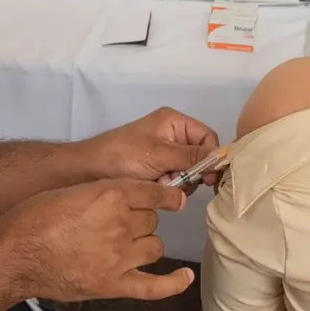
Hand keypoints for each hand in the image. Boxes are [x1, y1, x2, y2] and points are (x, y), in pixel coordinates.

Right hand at [0, 179, 192, 301]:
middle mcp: (121, 224)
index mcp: (111, 195)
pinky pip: (154, 286)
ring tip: (126, 243)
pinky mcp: (114, 284)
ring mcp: (120, 256)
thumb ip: (103, 193)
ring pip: (154, 246)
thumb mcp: (72, 191)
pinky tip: (183, 278)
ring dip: (146, 243)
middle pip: (152, 219)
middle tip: (119, 223)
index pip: (154, 193)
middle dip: (141, 219)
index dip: (168, 195)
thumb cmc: (35, 218)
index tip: (175, 197)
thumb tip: (123, 199)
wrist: (15, 253)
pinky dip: (173, 283)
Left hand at [83, 107, 220, 190]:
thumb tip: (221, 159)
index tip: (208, 178)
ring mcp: (164, 153)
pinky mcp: (156, 169)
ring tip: (159, 183)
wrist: (88, 171)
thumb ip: (191, 157)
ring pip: (188, 172)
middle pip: (199, 157)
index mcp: (174, 122)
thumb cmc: (122, 156)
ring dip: (178, 182)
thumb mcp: (159, 155)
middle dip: (190, 173)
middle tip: (174, 181)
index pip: (207, 138)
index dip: (211, 157)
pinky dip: (168, 187)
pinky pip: (174, 180)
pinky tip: (154, 188)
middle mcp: (172, 135)